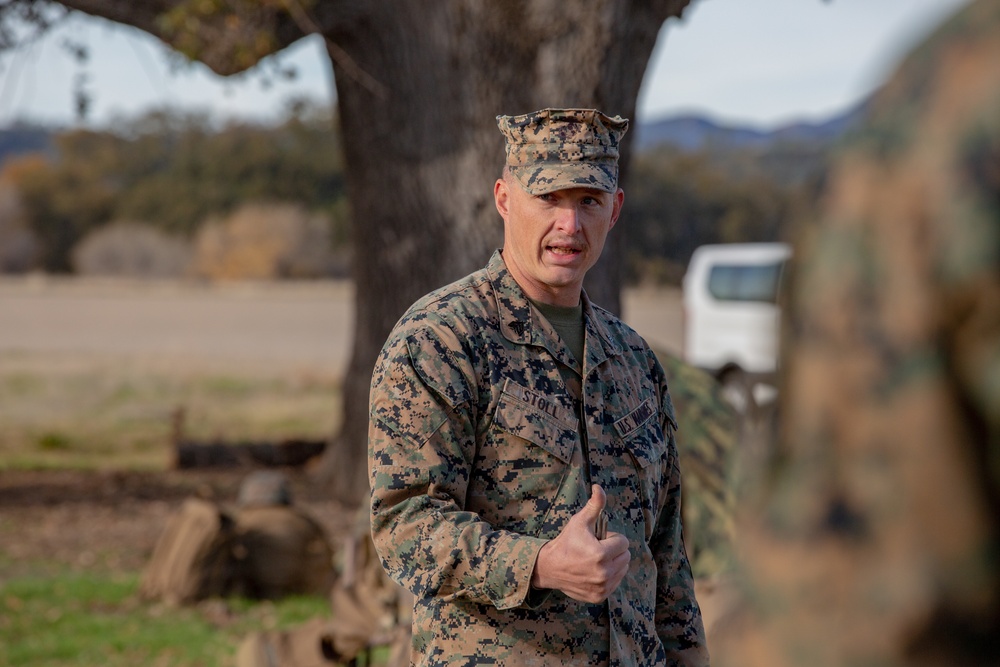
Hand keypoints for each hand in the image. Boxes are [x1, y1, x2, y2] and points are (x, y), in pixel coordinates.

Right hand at [530, 485, 629, 602]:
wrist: (550, 567)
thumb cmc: (566, 542)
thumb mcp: (579, 521)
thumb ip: (594, 505)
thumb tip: (598, 487)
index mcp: (600, 554)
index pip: (623, 543)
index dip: (612, 538)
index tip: (599, 539)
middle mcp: (603, 573)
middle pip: (626, 557)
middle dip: (614, 550)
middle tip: (597, 548)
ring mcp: (602, 587)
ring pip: (623, 569)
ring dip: (614, 563)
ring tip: (597, 559)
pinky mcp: (599, 596)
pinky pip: (616, 583)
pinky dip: (610, 576)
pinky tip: (595, 571)